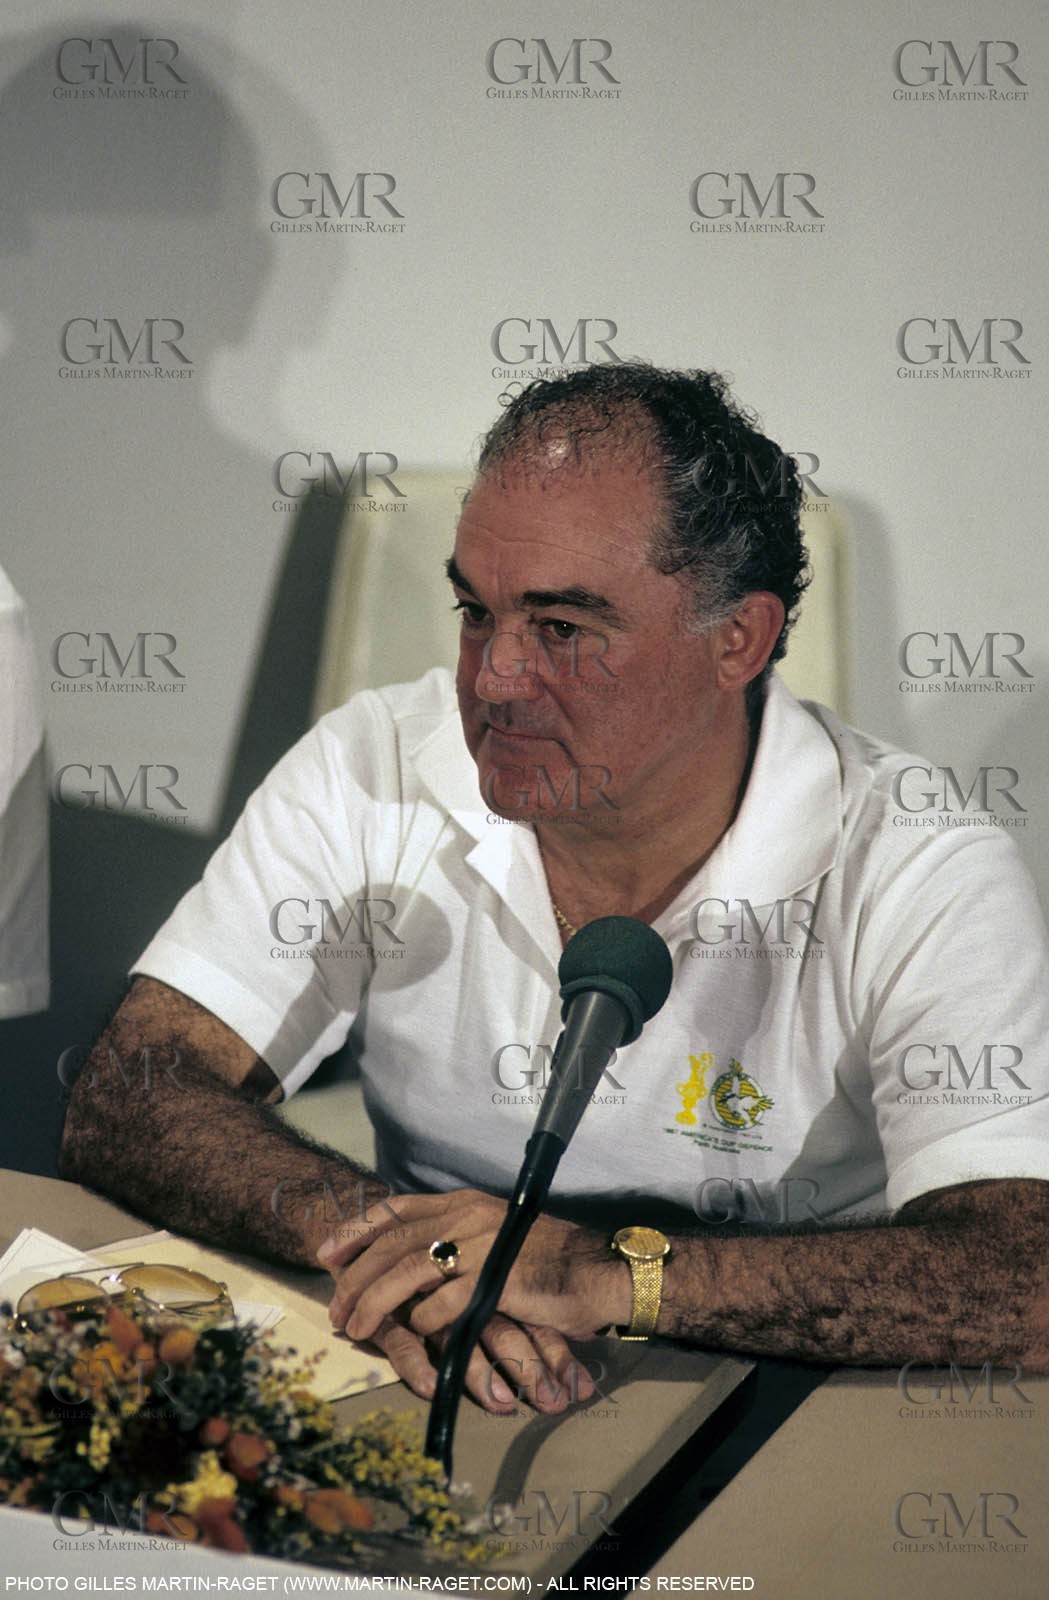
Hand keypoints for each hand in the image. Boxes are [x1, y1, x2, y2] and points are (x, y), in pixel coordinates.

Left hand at [317, 1189, 625, 1403]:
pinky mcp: (494, 1282)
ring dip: (376, 1303)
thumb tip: (415, 1254)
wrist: (598, 1271)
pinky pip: (441, 1304)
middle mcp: (468, 1217)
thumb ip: (458, 1236)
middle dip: (355, 1275)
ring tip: (357, 1327)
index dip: (358, 1229)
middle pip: (393, 1242)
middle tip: (335, 1305)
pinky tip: (416, 1335)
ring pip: (407, 1271)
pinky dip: (421, 1322)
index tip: (328, 1252)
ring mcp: (481, 1247)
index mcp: (465, 1203)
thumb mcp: (497, 1234)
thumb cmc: (549, 1259)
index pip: (397, 1208)